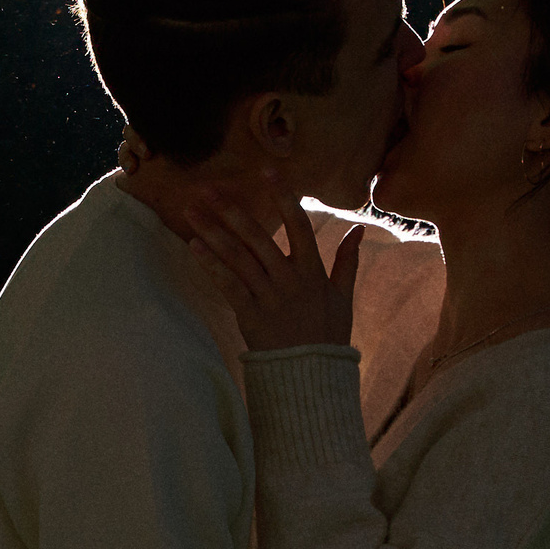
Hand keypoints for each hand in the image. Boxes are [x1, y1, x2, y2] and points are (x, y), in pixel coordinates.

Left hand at [183, 185, 361, 352]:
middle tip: (207, 188)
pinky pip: (227, 284)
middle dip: (231, 210)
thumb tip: (357, 229)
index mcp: (312, 271)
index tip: (267, 172)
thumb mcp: (343, 297)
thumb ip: (348, 261)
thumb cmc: (327, 336)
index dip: (283, 198)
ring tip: (191, 211)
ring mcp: (268, 296)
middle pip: (258, 237)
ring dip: (212, 231)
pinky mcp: (250, 314)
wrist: (311, 376)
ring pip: (238, 257)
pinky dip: (211, 264)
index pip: (298, 226)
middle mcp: (289, 279)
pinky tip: (194, 245)